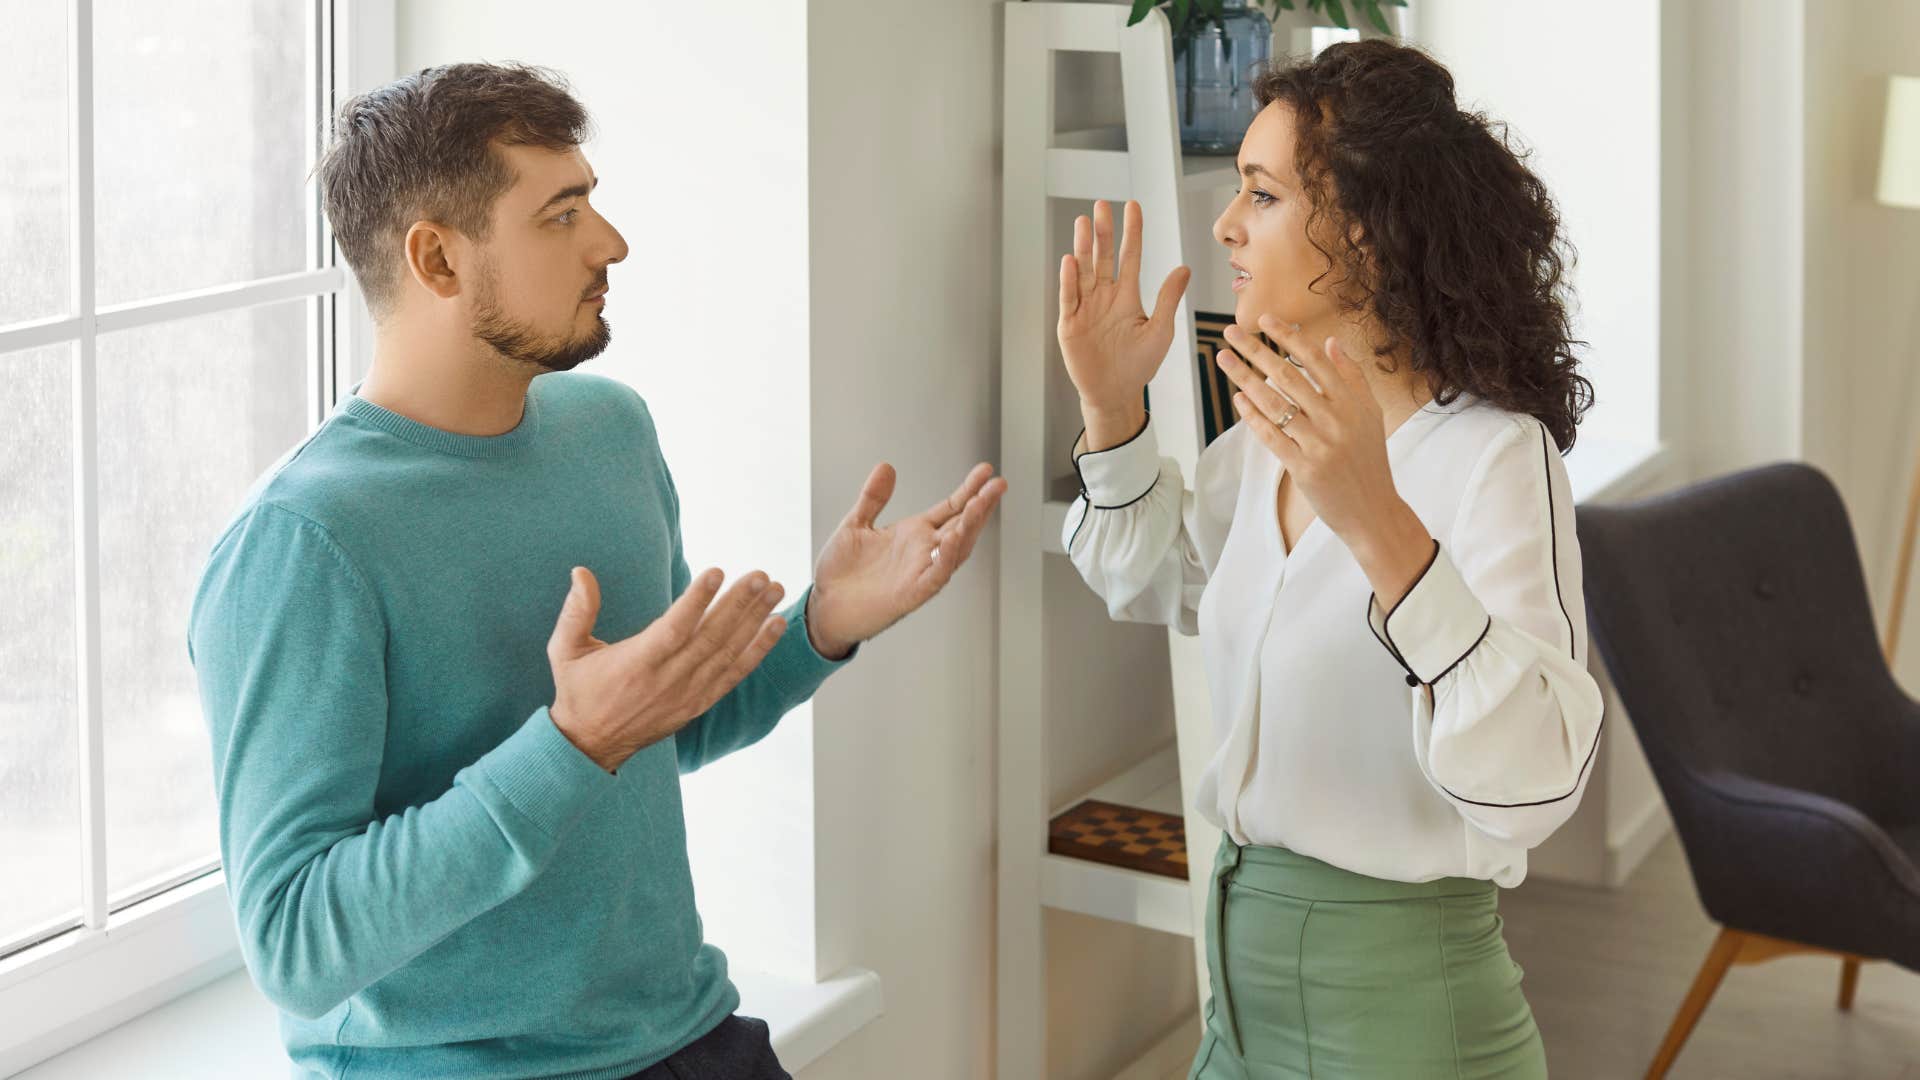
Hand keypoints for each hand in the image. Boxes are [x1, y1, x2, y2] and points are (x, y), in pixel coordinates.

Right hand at [546, 566, 787, 772]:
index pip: (674, 629)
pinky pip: (734, 675)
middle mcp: (667, 680)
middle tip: (762, 575)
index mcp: (637, 664)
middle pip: (710, 637)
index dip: (696, 601)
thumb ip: (576, 611)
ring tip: (775, 590)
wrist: (590, 746)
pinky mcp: (699, 703)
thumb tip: (580, 571)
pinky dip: (758, 650)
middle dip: (739, 604)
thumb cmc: (578, 690)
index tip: (717, 572)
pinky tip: (776, 625)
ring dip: (755, 620)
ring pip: (727, 653)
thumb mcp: (565, 650)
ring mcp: (687, 694)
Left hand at [807, 461, 1007, 656]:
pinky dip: (947, 558)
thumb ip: (873, 497)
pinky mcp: (911, 594)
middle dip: (981, 505)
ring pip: (957, 549)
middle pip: (962, 525)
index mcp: (914, 534)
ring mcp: (920, 572)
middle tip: (997, 484)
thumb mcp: (855, 524)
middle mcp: (923, 552)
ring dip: (971, 527)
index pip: (951, 508)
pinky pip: (936, 575)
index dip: (969, 489)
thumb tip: (886, 467)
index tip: (986, 470)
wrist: (822, 607)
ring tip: (981, 504)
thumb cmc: (841, 573)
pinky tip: (954, 538)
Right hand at [1057, 199, 1190, 448]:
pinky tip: (1071, 260)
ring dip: (1083, 247)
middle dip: (1102, 232)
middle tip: (1101, 205)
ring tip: (1083, 222)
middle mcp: (1104, 297)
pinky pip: (1070, 298)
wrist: (1115, 393)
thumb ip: (1168, 299)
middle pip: (1103, 257)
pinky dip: (1070, 280)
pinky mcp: (1070, 324)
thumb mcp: (1160, 331)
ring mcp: (1085, 309)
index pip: (1130, 256)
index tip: (1132, 206)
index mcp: (1127, 296)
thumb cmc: (1140, 365)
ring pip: (1084, 271)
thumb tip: (1184, 268)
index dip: (1132, 232)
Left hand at [1215, 316, 1426, 569]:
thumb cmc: (1368, 460)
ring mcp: (1320, 443)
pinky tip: (1238, 399)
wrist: (1373, 510)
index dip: (1288, 336)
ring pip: (1275, 402)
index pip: (1315, 359)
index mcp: (1353, 401)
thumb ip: (1352, 377)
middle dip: (1256, 350)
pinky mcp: (1304, 468)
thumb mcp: (1370, 414)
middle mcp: (1337, 418)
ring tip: (1224, 359)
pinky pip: (1272, 436)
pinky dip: (1253, 416)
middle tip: (1230, 332)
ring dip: (1245, 377)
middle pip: (1289, 375)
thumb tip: (1332, 341)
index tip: (1264, 319)